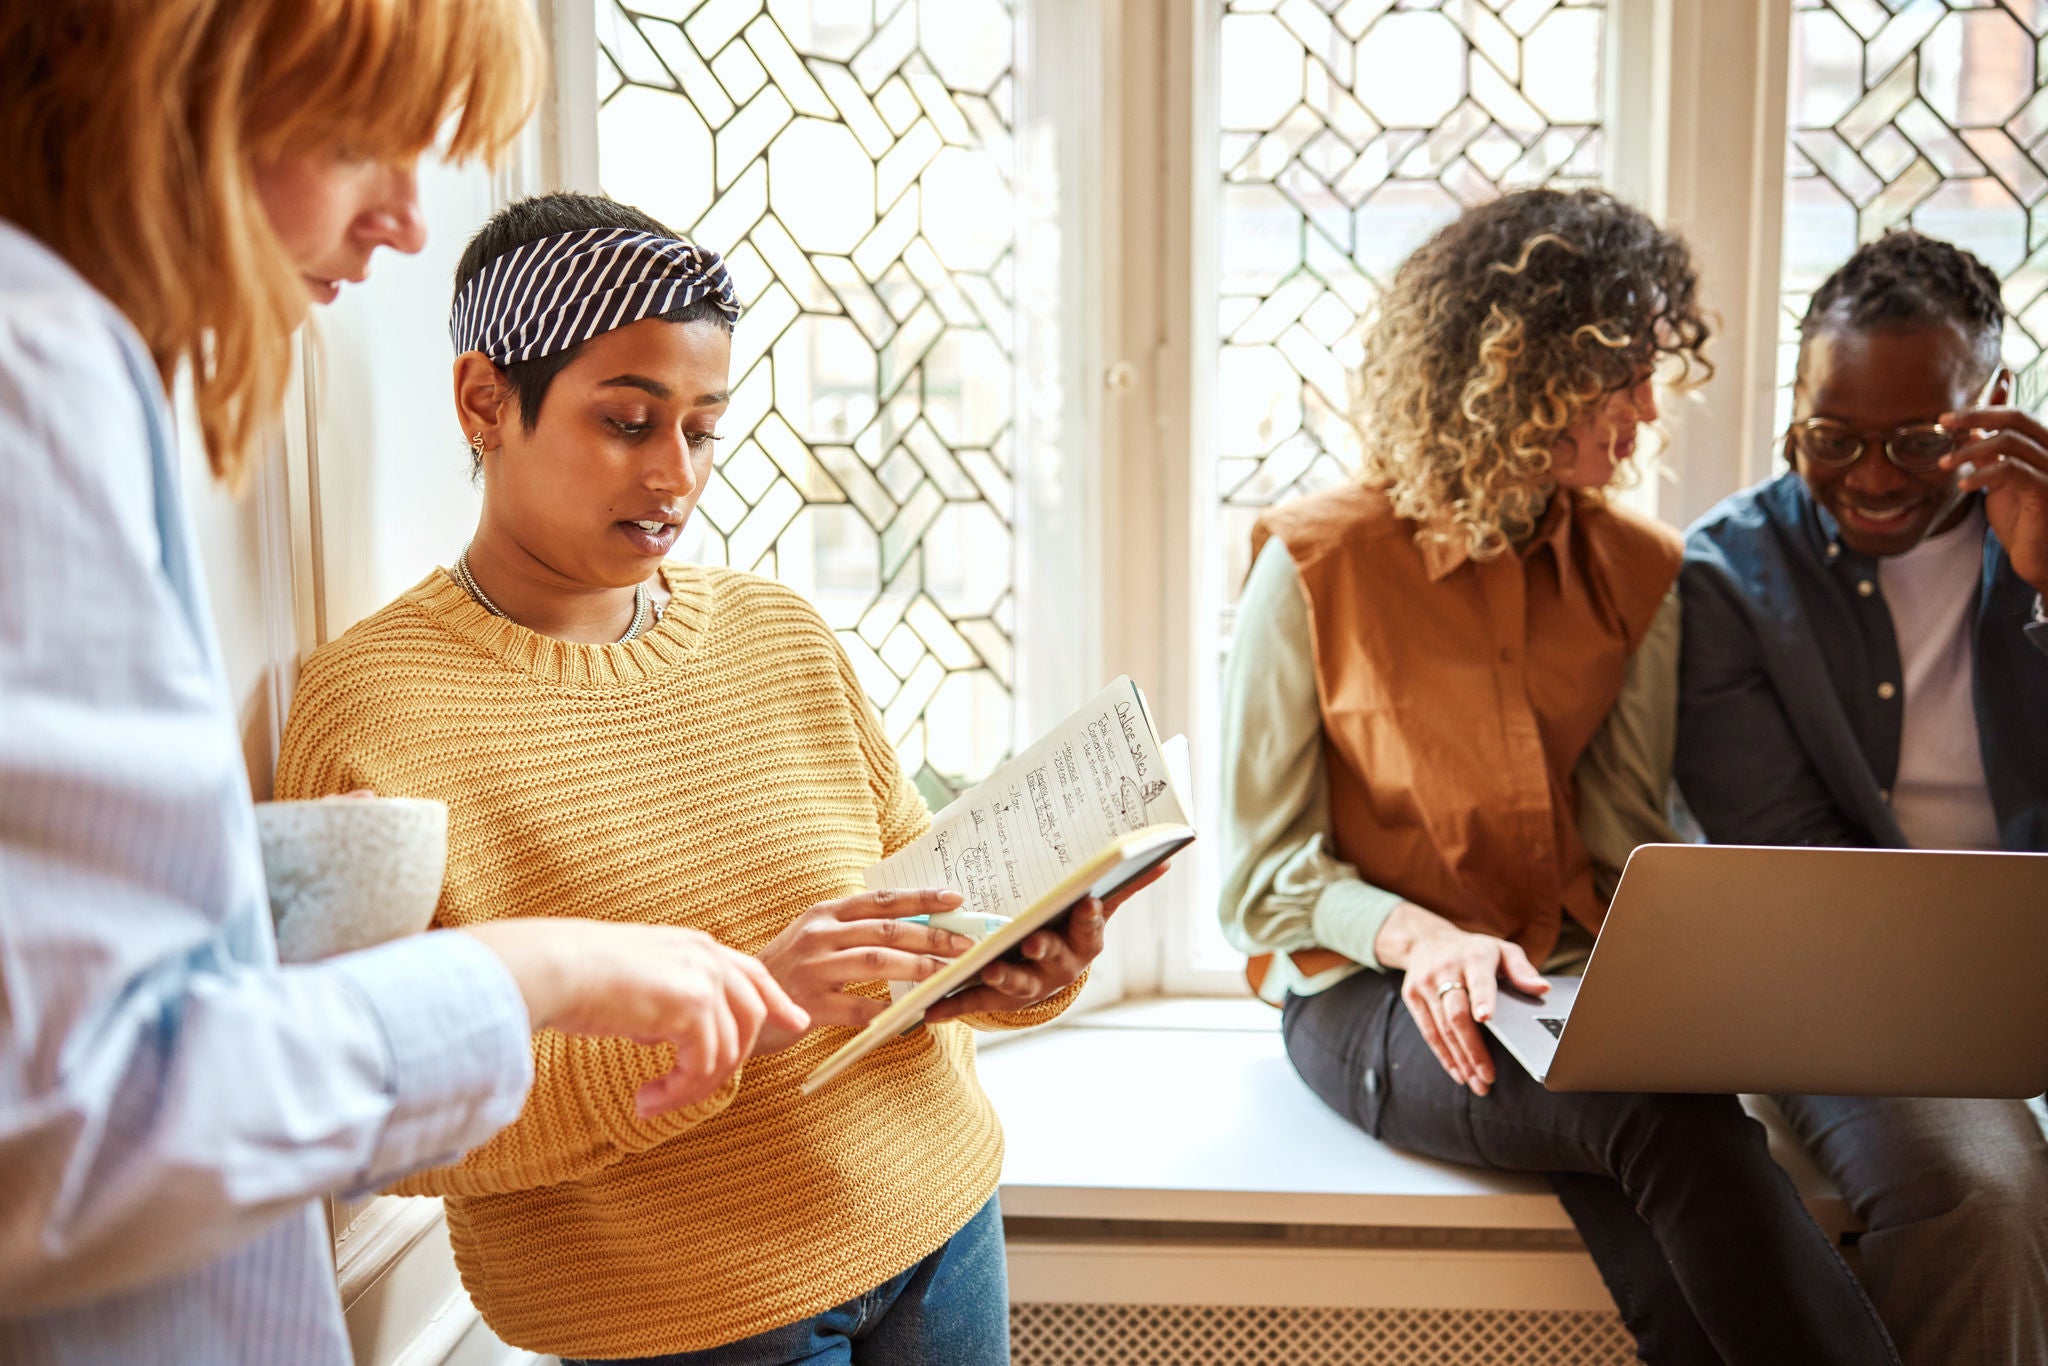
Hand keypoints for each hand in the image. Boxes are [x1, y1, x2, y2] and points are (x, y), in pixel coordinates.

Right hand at [460, 919, 807, 1117]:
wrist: (556, 967)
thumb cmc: (577, 974)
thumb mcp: (635, 978)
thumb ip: (663, 999)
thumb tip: (663, 1034)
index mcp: (695, 946)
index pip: (751, 973)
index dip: (777, 1001)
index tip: (796, 1023)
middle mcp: (707, 958)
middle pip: (751, 1018)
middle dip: (730, 1063)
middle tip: (687, 1094)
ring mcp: (705, 980)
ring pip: (729, 1050)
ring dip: (692, 1088)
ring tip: (652, 1102)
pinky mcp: (694, 1008)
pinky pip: (704, 1065)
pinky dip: (679, 1091)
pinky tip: (647, 1098)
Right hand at [751, 888, 976, 1054]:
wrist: (740, 1002)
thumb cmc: (786, 970)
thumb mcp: (813, 937)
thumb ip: (853, 930)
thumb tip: (910, 928)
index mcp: (824, 914)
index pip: (882, 900)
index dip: (921, 898)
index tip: (955, 899)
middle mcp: (819, 935)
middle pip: (887, 930)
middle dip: (932, 937)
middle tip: (967, 946)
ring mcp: (813, 969)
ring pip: (878, 962)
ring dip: (920, 969)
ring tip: (950, 976)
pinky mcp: (810, 1004)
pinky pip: (861, 1008)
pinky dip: (892, 1012)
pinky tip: (916, 1016)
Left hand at [921, 862, 1169, 1024]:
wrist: (1048, 979)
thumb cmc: (1070, 932)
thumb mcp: (1096, 911)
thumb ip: (1125, 885)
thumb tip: (1165, 856)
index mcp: (1084, 942)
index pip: (1091, 928)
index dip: (1089, 917)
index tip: (1087, 901)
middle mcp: (1059, 968)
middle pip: (1053, 958)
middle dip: (1043, 948)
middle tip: (1032, 939)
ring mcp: (1029, 987)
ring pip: (1016, 982)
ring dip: (1002, 975)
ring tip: (988, 967)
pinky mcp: (998, 1000)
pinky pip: (974, 1002)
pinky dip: (951, 1006)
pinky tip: (928, 1009)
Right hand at [1372, 900, 1546, 1096]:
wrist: (1425, 939)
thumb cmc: (1473, 950)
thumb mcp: (1501, 950)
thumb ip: (1522, 970)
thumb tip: (1542, 989)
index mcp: (1473, 957)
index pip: (1478, 981)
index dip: (1482, 999)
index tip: (1486, 1018)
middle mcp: (1445, 970)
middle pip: (1457, 1013)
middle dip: (1473, 1048)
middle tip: (1488, 1075)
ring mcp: (1425, 985)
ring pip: (1442, 1028)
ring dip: (1460, 1059)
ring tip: (1477, 1083)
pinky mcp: (1412, 997)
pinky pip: (1428, 1032)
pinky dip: (1444, 1055)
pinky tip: (1458, 1073)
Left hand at [1942, 403, 2047, 595]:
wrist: (2039, 557)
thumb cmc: (2022, 520)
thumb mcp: (2000, 483)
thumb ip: (1990, 457)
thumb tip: (1972, 432)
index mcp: (2043, 447)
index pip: (2016, 415)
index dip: (1982, 411)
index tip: (1948, 417)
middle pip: (2016, 418)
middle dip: (1976, 416)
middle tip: (1943, 423)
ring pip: (2010, 442)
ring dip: (1970, 449)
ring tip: (1944, 463)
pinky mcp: (2046, 491)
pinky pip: (2012, 470)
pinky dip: (1983, 473)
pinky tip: (1964, 483)